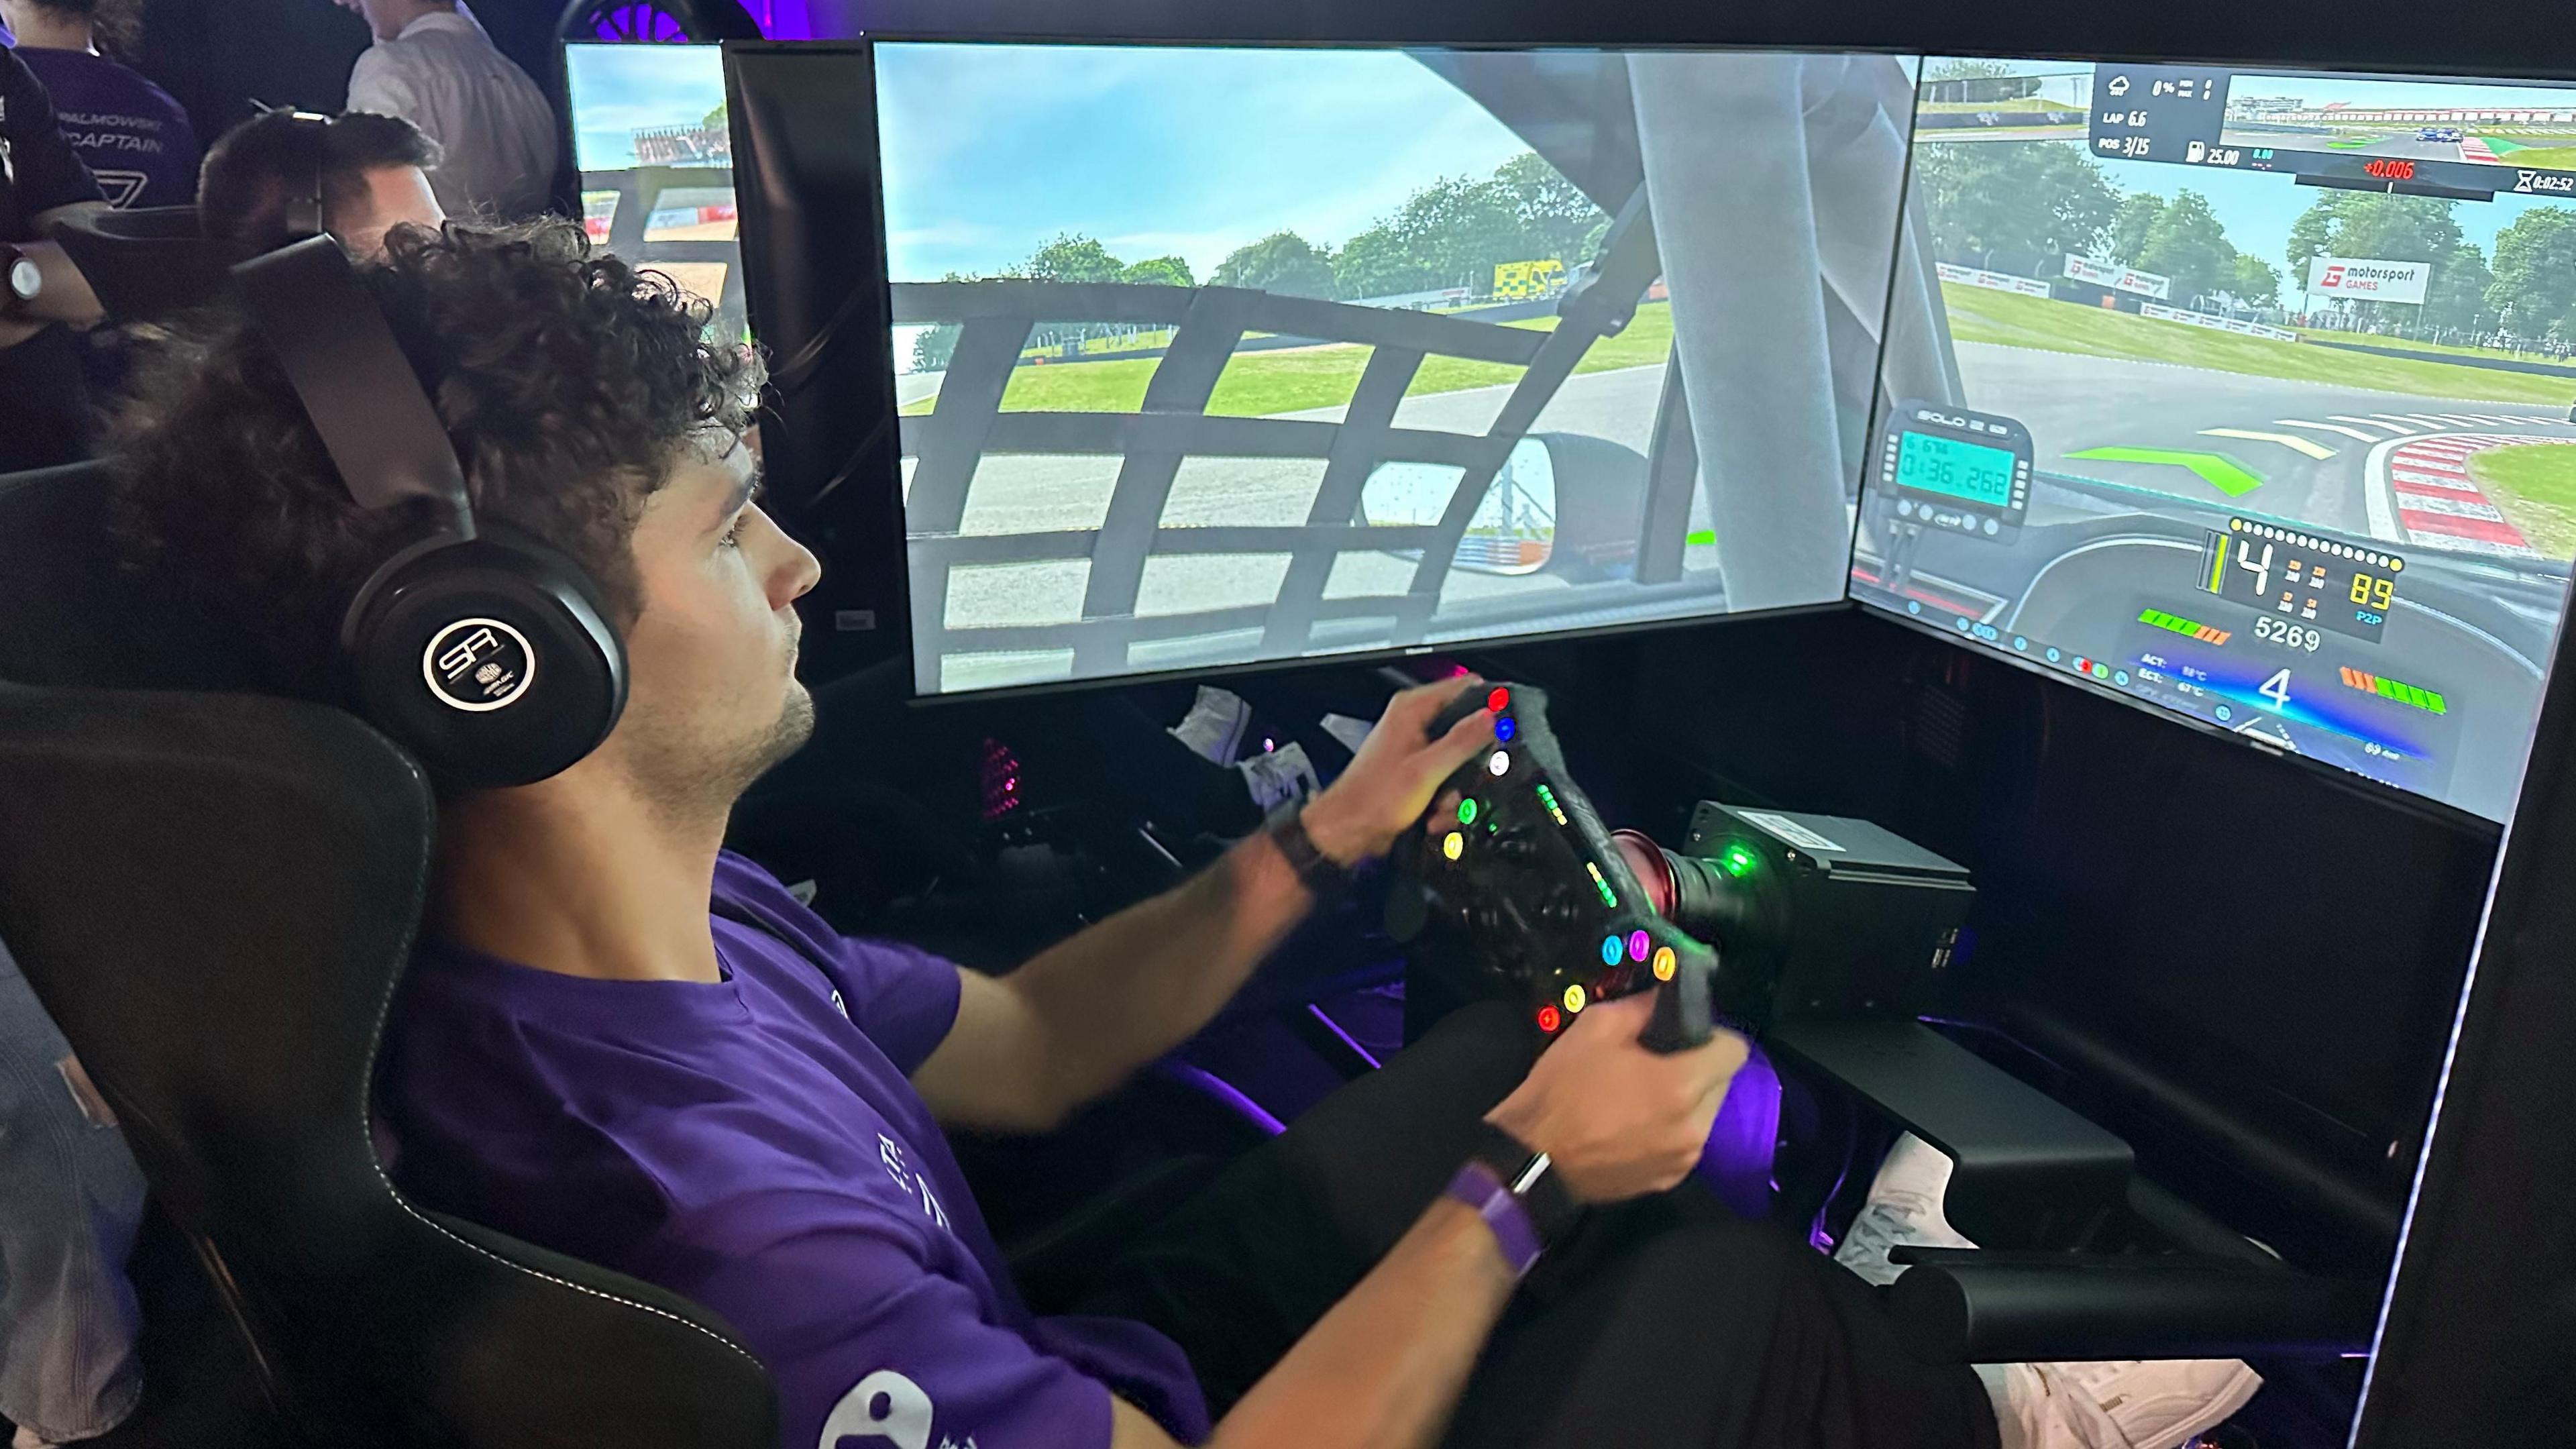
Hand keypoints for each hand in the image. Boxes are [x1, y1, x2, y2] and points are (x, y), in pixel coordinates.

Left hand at [1297, 676, 1494, 866]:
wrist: (1348, 831)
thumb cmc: (1371, 799)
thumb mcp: (1427, 769)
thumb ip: (1462, 741)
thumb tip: (1491, 718)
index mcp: (1412, 710)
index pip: (1463, 688)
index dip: (1487, 706)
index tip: (1500, 728)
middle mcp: (1413, 725)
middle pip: (1466, 731)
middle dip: (1470, 764)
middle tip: (1464, 780)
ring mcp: (1416, 750)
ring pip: (1460, 763)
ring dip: (1457, 791)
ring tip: (1441, 804)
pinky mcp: (1417, 775)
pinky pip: (1447, 782)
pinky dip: (1445, 802)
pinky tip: (1434, 815)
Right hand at [1484, 993, 1749, 1204]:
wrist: (1533, 1160)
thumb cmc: (1562, 1089)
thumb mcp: (1595, 1027)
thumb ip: (1643, 1006)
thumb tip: (1668, 997)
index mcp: (1682, 1083)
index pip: (1735, 1051)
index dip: (1713, 1035)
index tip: (1685, 1034)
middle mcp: (1695, 1125)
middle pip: (1723, 1083)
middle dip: (1700, 1068)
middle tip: (1660, 1061)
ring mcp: (1684, 1158)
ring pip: (1706, 1115)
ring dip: (1688, 1101)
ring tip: (1645, 1096)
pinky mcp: (1669, 1180)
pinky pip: (1687, 1144)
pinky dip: (1672, 1131)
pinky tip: (1636, 1125)